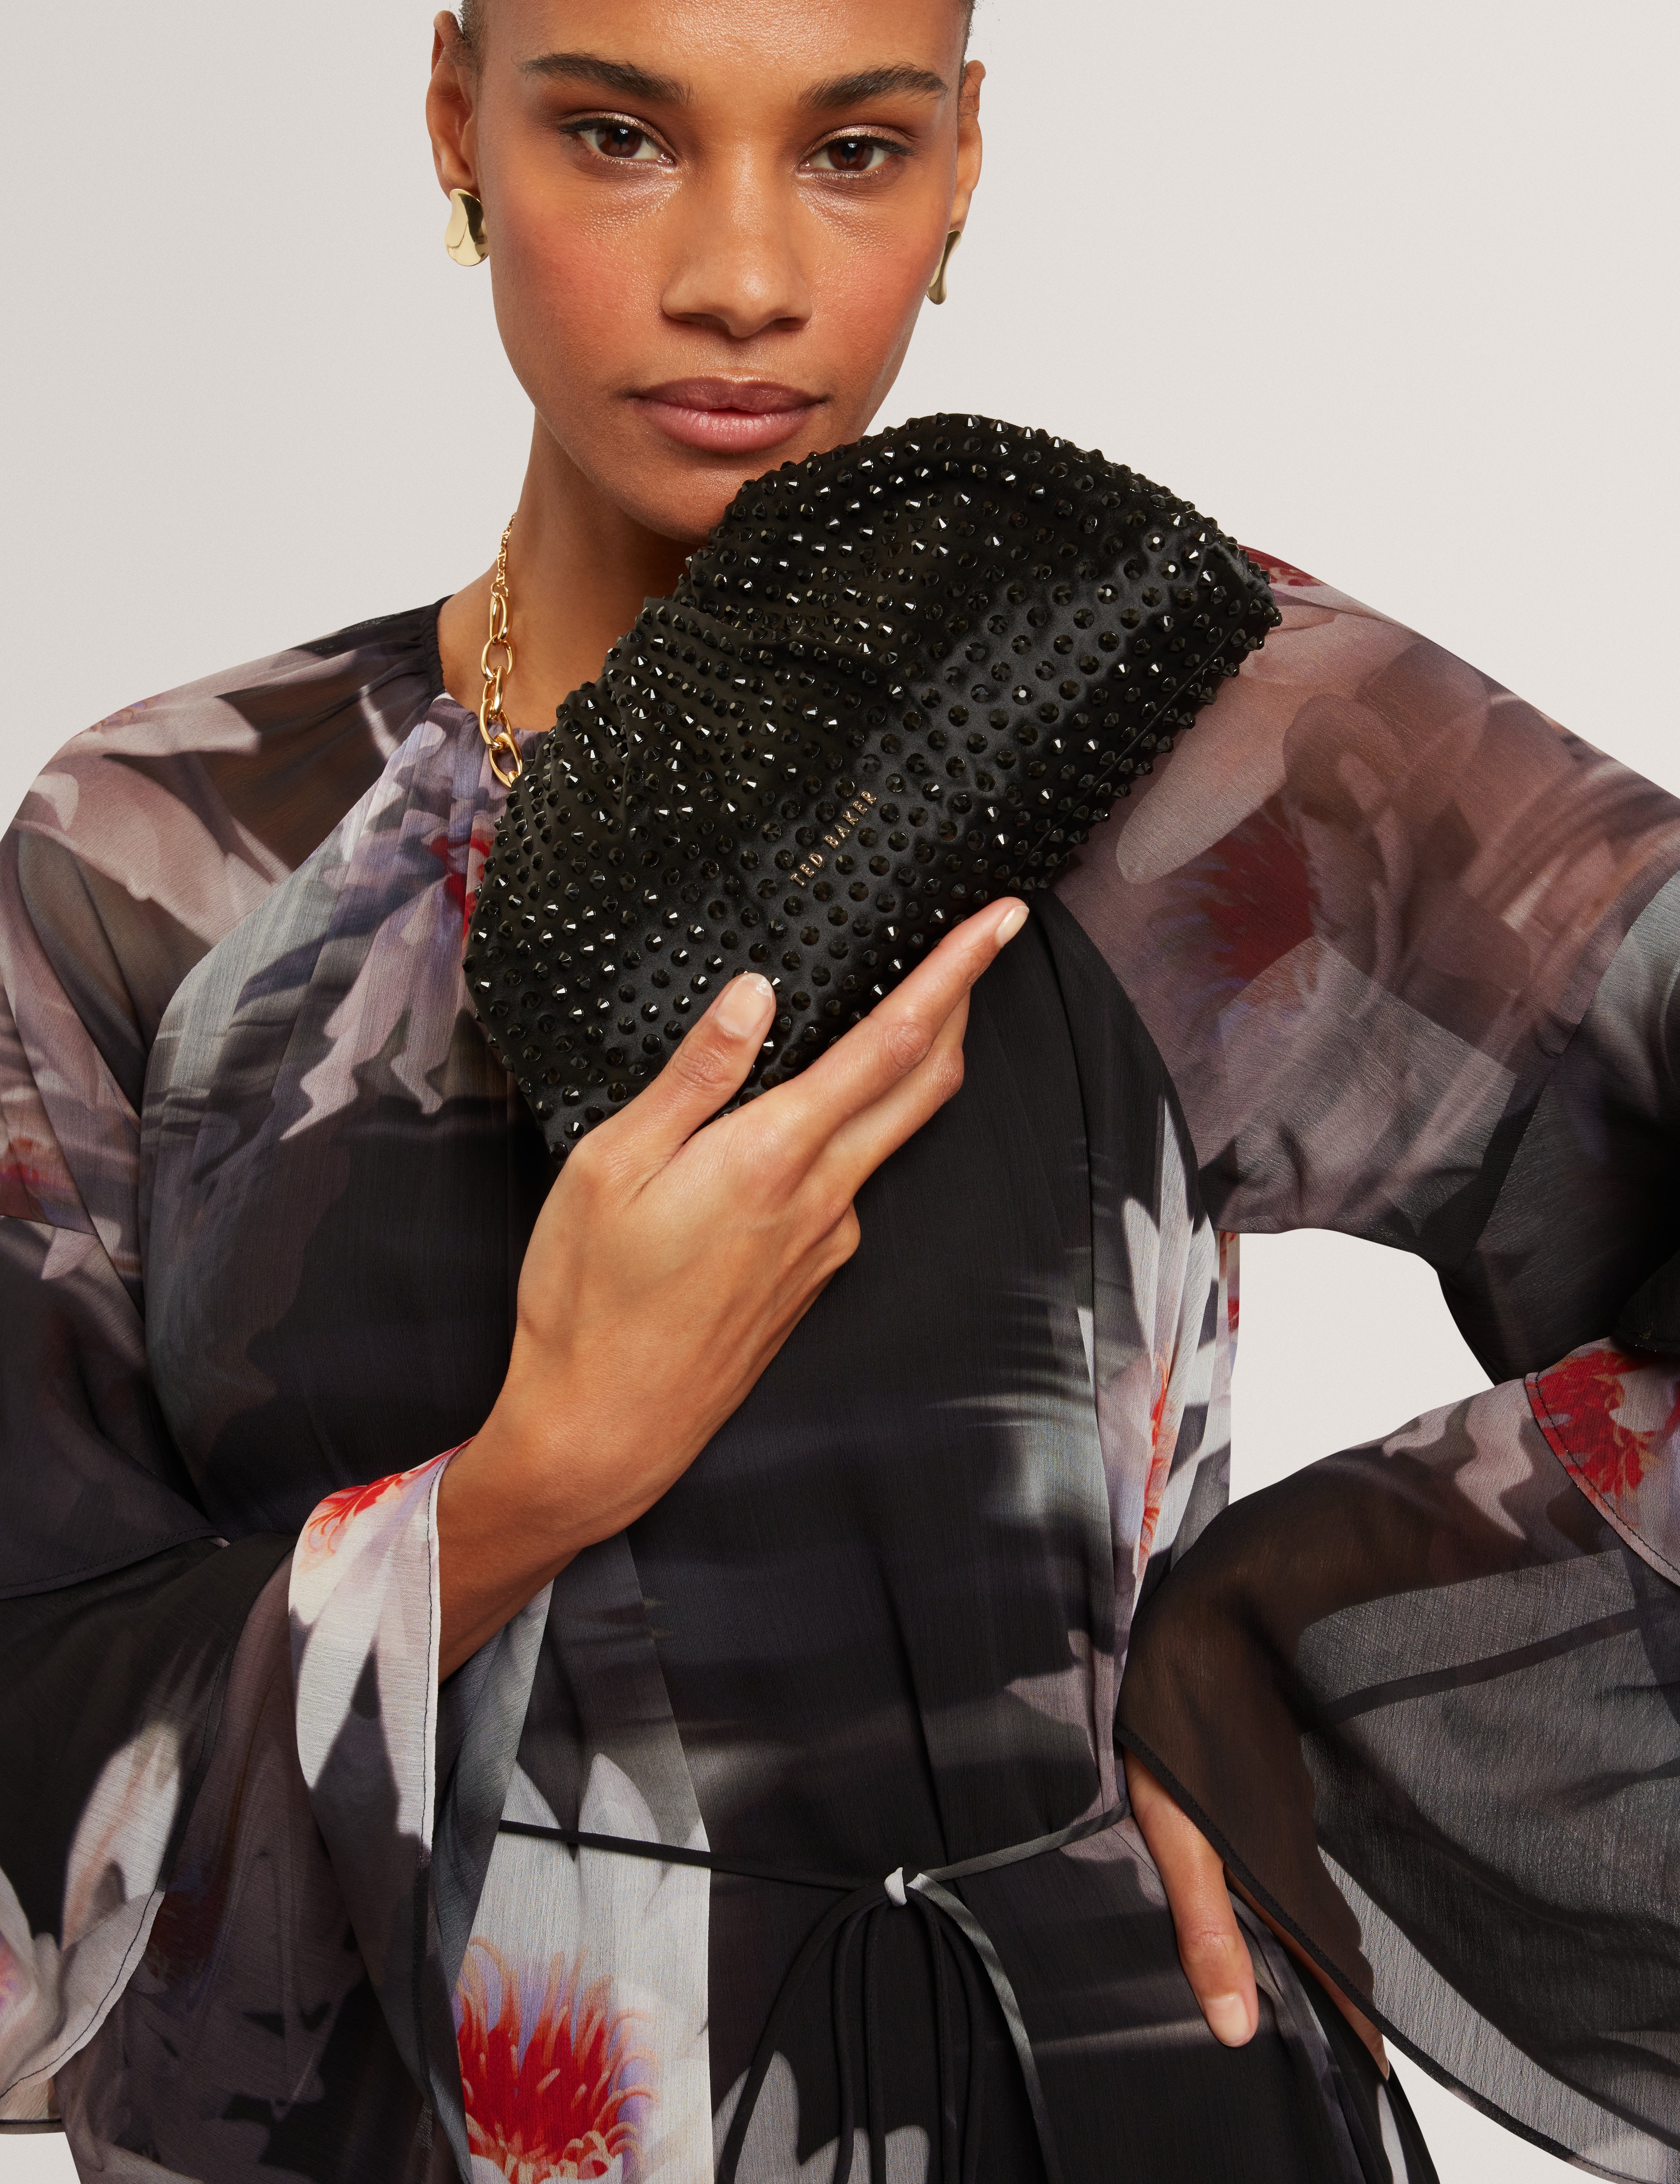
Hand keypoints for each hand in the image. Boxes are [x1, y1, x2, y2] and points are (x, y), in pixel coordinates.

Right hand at [436, 898, 1028, 1676]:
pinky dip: (853, 1130)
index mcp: (773, 1156)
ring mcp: (827, 1241)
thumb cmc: (589, 1300)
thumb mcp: (609, 1166)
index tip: (1003, 921)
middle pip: (925, 1083)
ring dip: (907, 1068)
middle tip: (979, 947)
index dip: (957, 973)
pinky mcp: (814, 1274)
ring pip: (891, 1132)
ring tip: (894, 1014)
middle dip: (962, 1005)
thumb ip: (694, 1076)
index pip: (894, 1042)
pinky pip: (850, 1180)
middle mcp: (822, 1197)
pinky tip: (809, 1120)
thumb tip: (755, 996)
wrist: (607, 1430)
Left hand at [1123, 1748, 1386, 2071]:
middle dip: (1344, 1990)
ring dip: (1321, 1941)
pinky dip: (1299, 1896)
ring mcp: (1285, 1811)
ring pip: (1313, 1893)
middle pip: (1331, 1932)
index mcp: (1276, 1869)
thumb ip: (1205, 1926)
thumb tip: (1237, 2027)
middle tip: (1353, 2042)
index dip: (1352, 2016)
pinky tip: (1278, 1903)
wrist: (1204, 1628)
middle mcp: (1293, 1845)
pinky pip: (1295, 1858)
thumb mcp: (1176, 1836)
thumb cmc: (1173, 1733)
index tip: (1374, 2070)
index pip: (1329, 1960)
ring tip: (1321, 1985)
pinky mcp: (1269, 1784)